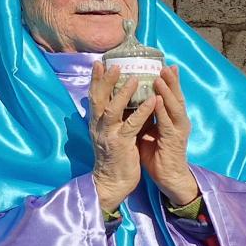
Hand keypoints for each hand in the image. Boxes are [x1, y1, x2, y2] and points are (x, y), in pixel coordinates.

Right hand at [88, 62, 160, 213]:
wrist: (112, 183)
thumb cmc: (115, 157)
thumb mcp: (112, 133)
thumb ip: (115, 117)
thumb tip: (122, 98)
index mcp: (97, 123)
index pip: (94, 97)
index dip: (96, 80)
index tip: (100, 63)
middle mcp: (99, 126)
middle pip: (98, 98)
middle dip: (104, 80)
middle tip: (113, 64)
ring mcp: (108, 135)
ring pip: (113, 109)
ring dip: (124, 92)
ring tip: (135, 78)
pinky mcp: (121, 144)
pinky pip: (132, 125)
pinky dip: (142, 112)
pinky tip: (151, 101)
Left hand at [136, 66, 198, 207]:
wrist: (168, 178)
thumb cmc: (157, 155)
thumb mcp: (148, 131)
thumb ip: (144, 117)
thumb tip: (131, 103)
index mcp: (171, 119)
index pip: (170, 95)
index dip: (167, 81)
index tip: (161, 64)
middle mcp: (178, 121)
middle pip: (176, 96)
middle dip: (171, 80)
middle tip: (165, 64)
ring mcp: (178, 131)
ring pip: (174, 107)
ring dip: (168, 91)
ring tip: (160, 76)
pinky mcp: (174, 142)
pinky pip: (167, 124)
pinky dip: (162, 111)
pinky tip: (158, 100)